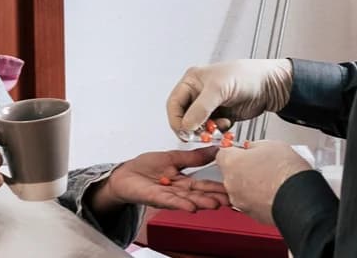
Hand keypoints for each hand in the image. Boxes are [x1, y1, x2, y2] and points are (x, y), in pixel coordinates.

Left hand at [90, 147, 229, 213]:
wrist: (124, 174)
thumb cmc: (144, 167)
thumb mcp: (173, 157)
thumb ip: (194, 157)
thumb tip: (214, 150)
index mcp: (183, 181)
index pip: (204, 185)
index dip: (218, 186)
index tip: (233, 186)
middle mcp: (178, 191)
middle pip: (199, 194)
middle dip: (215, 197)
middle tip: (231, 200)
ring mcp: (167, 196)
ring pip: (187, 199)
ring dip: (202, 202)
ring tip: (216, 204)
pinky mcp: (155, 197)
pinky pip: (170, 201)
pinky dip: (181, 204)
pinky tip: (192, 207)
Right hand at [166, 59, 293, 137]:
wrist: (269, 86)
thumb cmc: (246, 76)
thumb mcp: (219, 88)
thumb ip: (201, 107)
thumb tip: (186, 125)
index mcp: (192, 81)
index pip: (174, 104)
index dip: (176, 120)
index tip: (184, 132)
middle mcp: (198, 93)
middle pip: (184, 117)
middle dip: (192, 127)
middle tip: (201, 134)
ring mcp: (210, 106)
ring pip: (197, 126)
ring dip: (205, 131)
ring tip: (218, 127)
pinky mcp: (221, 116)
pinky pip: (211, 129)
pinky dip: (217, 132)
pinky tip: (227, 124)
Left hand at [216, 140, 311, 223]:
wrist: (299, 198)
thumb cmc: (286, 172)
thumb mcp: (271, 145)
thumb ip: (255, 146)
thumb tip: (254, 148)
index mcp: (231, 163)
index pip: (222, 153)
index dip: (235, 151)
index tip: (243, 151)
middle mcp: (231, 184)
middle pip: (231, 173)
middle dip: (243, 169)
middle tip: (262, 164)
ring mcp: (240, 201)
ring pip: (241, 189)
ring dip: (251, 184)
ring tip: (271, 179)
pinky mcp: (252, 214)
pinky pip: (251, 202)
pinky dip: (259, 198)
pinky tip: (274, 191)